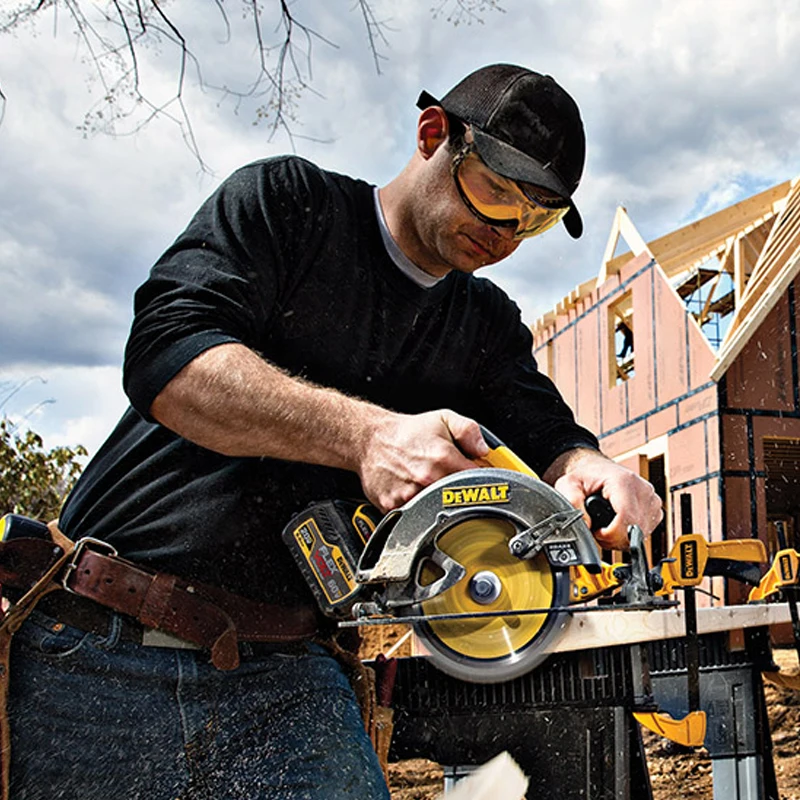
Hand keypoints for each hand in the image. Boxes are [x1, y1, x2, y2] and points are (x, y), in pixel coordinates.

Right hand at [356, 409, 487, 511]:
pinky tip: (413, 492)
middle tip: (453, 482)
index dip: (481, 480)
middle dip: (459, 492)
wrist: (370, 439)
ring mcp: (409, 495)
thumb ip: (469, 431)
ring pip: (436, 510)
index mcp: (442, 458)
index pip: (477, 480)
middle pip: (457, 498)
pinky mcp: (394, 506)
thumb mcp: (443, 419)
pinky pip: (414, 516)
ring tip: (430, 485)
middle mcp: (426, 478)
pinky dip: (417, 509)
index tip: (479, 480)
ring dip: (438, 502)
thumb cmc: (406, 433)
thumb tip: (483, 450)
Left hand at [544, 448, 662, 549]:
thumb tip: (586, 524)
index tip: (598, 532)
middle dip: (614, 538)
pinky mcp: (655, 508)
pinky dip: (630, 534)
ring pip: (641, 534)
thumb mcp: (568, 484)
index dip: (611, 535)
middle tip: (599, 529)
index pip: (627, 519)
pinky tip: (618, 524)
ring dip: (621, 538)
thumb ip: (572, 503)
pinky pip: (646, 532)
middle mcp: (643, 490)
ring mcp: (652, 500)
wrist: (597, 468)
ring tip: (607, 525)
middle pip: (635, 530)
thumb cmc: (586, 476)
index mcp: (623, 482)